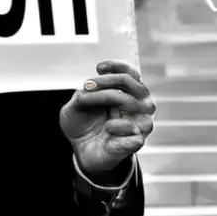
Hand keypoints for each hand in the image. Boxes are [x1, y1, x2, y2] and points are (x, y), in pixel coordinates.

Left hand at [59, 59, 154, 176]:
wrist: (81, 149)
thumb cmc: (83, 123)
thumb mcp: (77, 104)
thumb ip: (84, 93)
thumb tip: (89, 88)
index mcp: (127, 94)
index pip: (133, 74)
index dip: (119, 66)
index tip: (99, 68)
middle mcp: (138, 107)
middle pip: (136, 85)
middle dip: (109, 80)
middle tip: (87, 85)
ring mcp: (139, 125)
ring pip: (135, 104)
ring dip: (109, 97)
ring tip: (89, 101)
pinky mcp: (136, 142)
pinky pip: (134, 131)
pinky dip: (119, 125)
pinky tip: (107, 127)